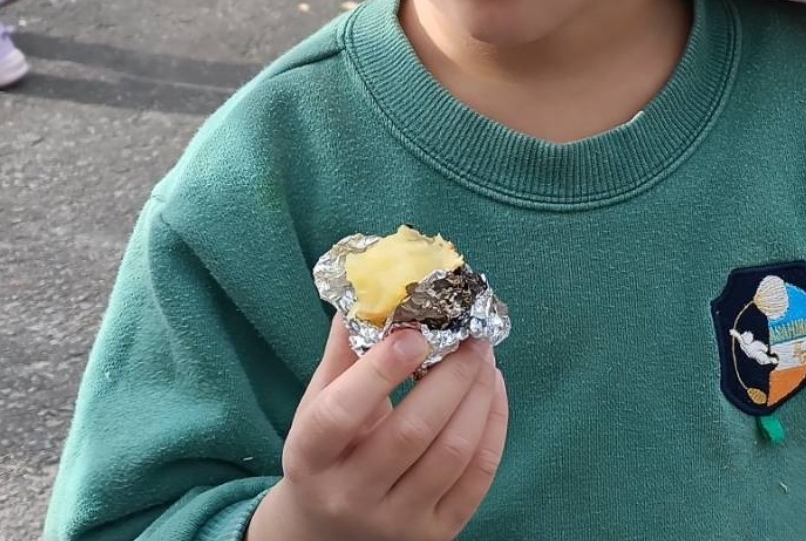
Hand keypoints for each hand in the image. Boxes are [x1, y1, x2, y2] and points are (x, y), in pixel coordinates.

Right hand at [249, 321, 509, 540]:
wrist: (326, 534)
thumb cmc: (325, 455)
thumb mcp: (316, 406)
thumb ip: (343, 354)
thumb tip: (372, 289)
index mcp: (310, 460)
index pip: (339, 416)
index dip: (378, 373)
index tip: (415, 333)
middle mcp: (350, 497)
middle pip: (410, 433)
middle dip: (451, 376)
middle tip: (472, 336)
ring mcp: (397, 522)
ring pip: (452, 453)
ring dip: (478, 396)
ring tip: (485, 358)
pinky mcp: (436, 536)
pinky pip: (479, 477)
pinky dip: (494, 426)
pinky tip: (493, 391)